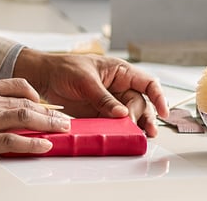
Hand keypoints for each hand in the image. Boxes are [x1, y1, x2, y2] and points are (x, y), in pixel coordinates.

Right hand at [0, 78, 71, 158]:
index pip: (18, 85)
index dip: (36, 94)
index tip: (45, 103)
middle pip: (28, 103)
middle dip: (49, 111)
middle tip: (64, 119)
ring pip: (26, 117)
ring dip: (49, 124)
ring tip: (64, 129)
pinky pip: (14, 140)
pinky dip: (33, 143)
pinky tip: (45, 146)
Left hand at [13, 49, 168, 136]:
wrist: (42, 77)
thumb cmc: (63, 68)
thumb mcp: (85, 80)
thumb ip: (103, 98)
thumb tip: (122, 113)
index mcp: (119, 72)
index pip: (147, 83)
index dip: (158, 96)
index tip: (164, 111)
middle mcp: (118, 87)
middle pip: (141, 103)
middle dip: (144, 116)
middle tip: (140, 128)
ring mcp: (110, 102)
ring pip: (131, 116)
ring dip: (136, 126)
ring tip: (141, 136)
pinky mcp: (100, 114)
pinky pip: (115, 124)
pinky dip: (120, 131)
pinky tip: (122, 137)